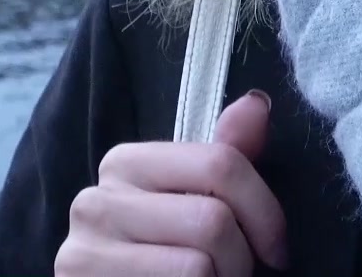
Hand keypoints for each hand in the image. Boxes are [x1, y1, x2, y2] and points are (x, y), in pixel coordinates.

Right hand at [56, 90, 289, 275]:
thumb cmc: (161, 257)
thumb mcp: (193, 201)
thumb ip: (224, 158)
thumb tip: (258, 102)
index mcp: (125, 163)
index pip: (221, 164)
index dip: (266, 212)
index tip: (276, 250)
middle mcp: (96, 201)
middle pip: (213, 221)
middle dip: (241, 259)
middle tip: (232, 274)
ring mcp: (85, 252)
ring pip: (197, 266)